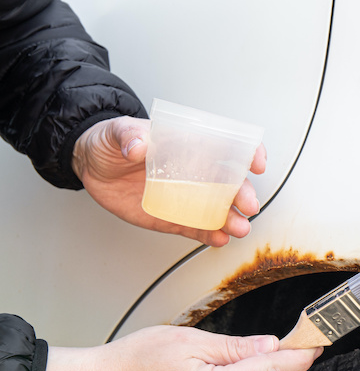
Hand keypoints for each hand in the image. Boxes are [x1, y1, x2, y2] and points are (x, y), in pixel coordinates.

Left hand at [71, 116, 267, 246]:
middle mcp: (194, 172)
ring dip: (232, 219)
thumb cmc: (111, 141)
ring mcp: (185, 196)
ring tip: (239, 229)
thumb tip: (139, 146)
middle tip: (248, 206)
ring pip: (217, 209)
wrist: (92, 166)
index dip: (247, 153)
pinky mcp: (173, 217)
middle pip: (228, 183)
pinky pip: (197, 228)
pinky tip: (220, 239)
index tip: (256, 164)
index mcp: (188, 145)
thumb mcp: (117, 130)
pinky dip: (210, 235)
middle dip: (243, 194)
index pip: (227, 146)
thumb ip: (130, 136)